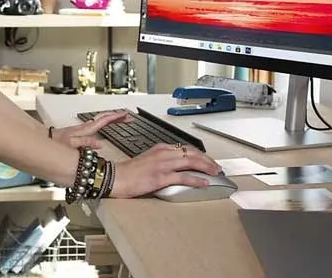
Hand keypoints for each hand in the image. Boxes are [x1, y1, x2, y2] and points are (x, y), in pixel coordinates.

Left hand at [50, 110, 130, 148]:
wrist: (46, 140)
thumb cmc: (56, 142)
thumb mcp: (71, 144)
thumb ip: (85, 143)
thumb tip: (99, 144)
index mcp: (85, 129)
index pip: (103, 121)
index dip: (115, 118)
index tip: (125, 116)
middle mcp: (85, 127)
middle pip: (104, 118)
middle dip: (117, 117)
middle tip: (128, 117)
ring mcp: (83, 128)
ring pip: (100, 120)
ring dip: (111, 118)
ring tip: (121, 119)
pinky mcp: (80, 131)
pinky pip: (96, 124)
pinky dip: (104, 122)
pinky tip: (106, 125)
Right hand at [108, 143, 222, 198]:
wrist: (115, 177)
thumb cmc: (129, 172)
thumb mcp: (148, 160)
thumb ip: (162, 160)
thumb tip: (175, 168)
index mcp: (161, 148)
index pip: (186, 148)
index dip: (200, 154)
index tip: (208, 160)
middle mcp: (164, 153)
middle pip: (191, 153)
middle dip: (207, 159)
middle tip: (216, 167)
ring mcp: (163, 164)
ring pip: (190, 162)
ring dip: (206, 167)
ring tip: (215, 172)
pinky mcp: (161, 177)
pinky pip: (183, 177)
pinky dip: (196, 180)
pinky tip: (204, 183)